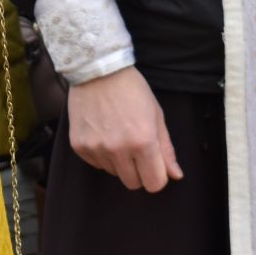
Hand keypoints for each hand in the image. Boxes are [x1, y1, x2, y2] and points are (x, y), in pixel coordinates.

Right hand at [66, 66, 182, 191]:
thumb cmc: (131, 89)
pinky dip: (102, 154)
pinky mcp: (79, 146)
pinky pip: (96, 164)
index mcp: (143, 141)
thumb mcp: (156, 115)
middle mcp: (119, 149)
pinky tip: (102, 131)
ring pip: (114, 173)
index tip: (154, 165)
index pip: (155, 184)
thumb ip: (166, 149)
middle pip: (133, 183)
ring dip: (119, 161)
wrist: (97, 70)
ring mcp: (97, 148)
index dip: (157, 176)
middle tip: (136, 148)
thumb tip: (175, 175)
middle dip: (138, 171)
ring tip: (117, 134)